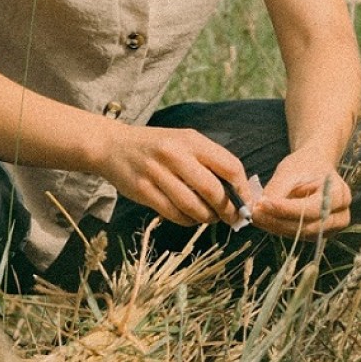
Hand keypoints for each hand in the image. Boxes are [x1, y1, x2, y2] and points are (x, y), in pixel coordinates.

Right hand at [99, 122, 252, 229]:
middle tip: (232, 218)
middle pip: (212, 189)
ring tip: (210, 217)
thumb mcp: (184, 142)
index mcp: (191, 140)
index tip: (246, 203)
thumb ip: (208, 161)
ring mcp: (157, 172)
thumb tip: (238, 191)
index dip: (242, 189)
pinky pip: (173, 214)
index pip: (229, 165)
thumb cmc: (158, 146)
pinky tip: (190, 217)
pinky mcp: (142, 190)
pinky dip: (187, 221)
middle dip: (227, 209)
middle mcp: (175, 154)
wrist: (114, 145)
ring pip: (192, 206)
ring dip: (207, 218)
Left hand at [250, 147, 351, 239]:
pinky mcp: (320, 234)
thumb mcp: (290, 171)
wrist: (315, 166)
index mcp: (339, 194)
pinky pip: (297, 235)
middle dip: (277, 221)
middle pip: (306, 226)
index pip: (310, 209)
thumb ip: (277, 190)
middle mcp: (340, 215)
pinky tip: (265, 219)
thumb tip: (259, 208)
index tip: (263, 204)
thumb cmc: (305, 165)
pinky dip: (279, 228)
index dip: (285, 209)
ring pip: (300, 234)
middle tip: (254, 213)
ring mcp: (332, 228)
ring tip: (256, 215)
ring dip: (275, 226)